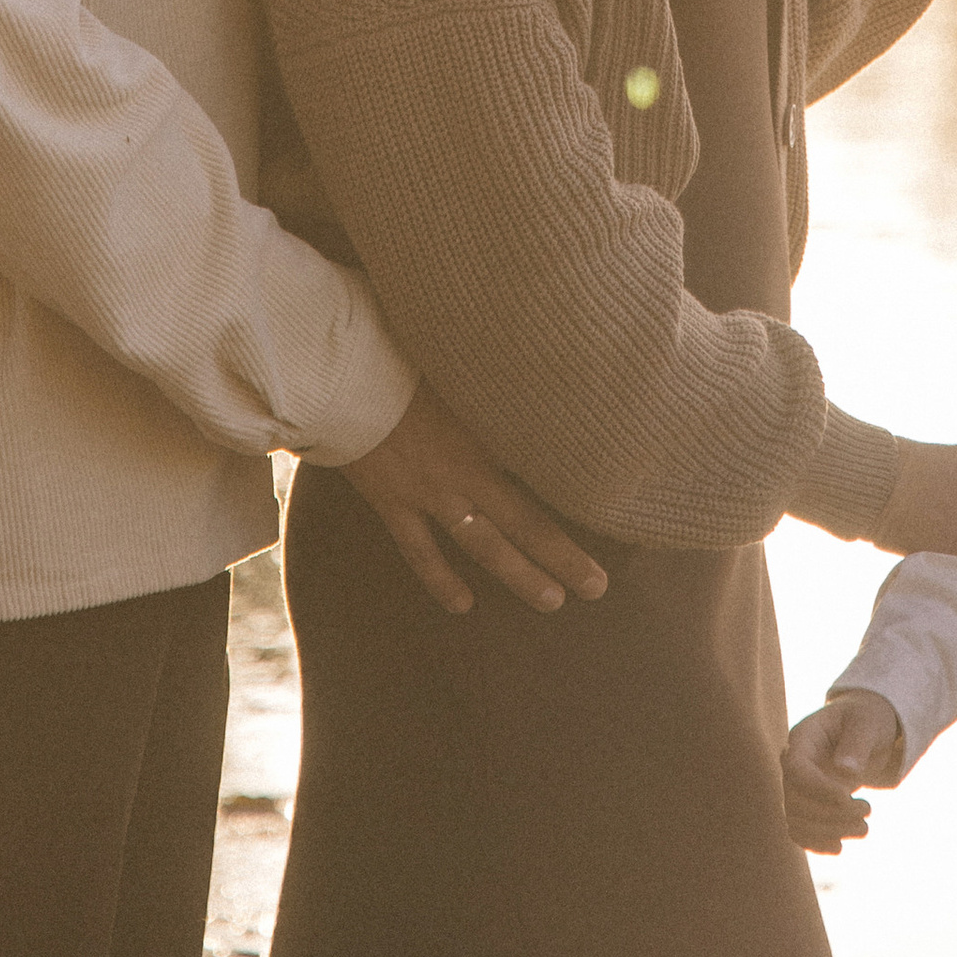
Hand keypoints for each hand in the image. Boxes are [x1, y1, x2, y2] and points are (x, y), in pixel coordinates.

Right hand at [341, 380, 609, 615]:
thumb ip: (495, 375)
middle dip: (562, 557)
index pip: (543, 472)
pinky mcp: (391, 502)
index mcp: (485, 433)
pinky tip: (461, 605)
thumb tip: (537, 360)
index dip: (580, 493)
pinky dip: (440, 579)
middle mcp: (463, 470)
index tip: (617, 513)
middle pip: (523, 522)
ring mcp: (427, 492)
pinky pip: (420, 551)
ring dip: (517, 575)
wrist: (339, 371)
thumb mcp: (458, 359)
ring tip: (552, 602)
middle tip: (597, 588)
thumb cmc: (399, 351)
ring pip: (481, 545)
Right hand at [783, 692, 905, 853]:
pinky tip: (840, 847)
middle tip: (867, 811)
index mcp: (803, 738)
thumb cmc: (866, 720)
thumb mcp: (868, 723)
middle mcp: (793, 764)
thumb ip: (857, 744)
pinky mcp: (807, 805)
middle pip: (794, 800)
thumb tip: (845, 772)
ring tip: (864, 828)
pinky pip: (801, 831)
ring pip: (797, 820)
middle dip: (831, 814)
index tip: (848, 798)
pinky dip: (817, 843)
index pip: (796, 769)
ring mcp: (797, 787)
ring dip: (829, 831)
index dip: (818, 789)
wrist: (866, 730)